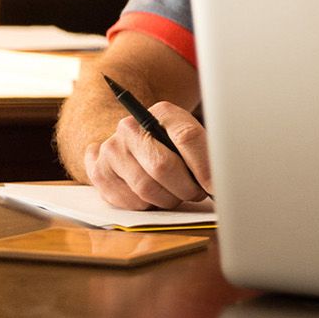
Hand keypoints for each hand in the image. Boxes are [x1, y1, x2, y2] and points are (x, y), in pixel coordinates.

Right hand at [83, 103, 212, 209]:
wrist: (138, 143)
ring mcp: (111, 150)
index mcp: (162, 112)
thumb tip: (219, 183)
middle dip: (186, 188)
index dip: (205, 167)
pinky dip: (149, 205)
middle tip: (197, 193)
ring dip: (169, 199)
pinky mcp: (99, 173)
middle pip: (163, 166)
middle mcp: (131, 127)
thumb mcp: (194, 139)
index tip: (215, 186)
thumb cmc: (175, 145)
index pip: (187, 137)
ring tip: (177, 193)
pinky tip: (155, 195)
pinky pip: (129, 202)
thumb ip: (207, 154)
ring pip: (146, 188)